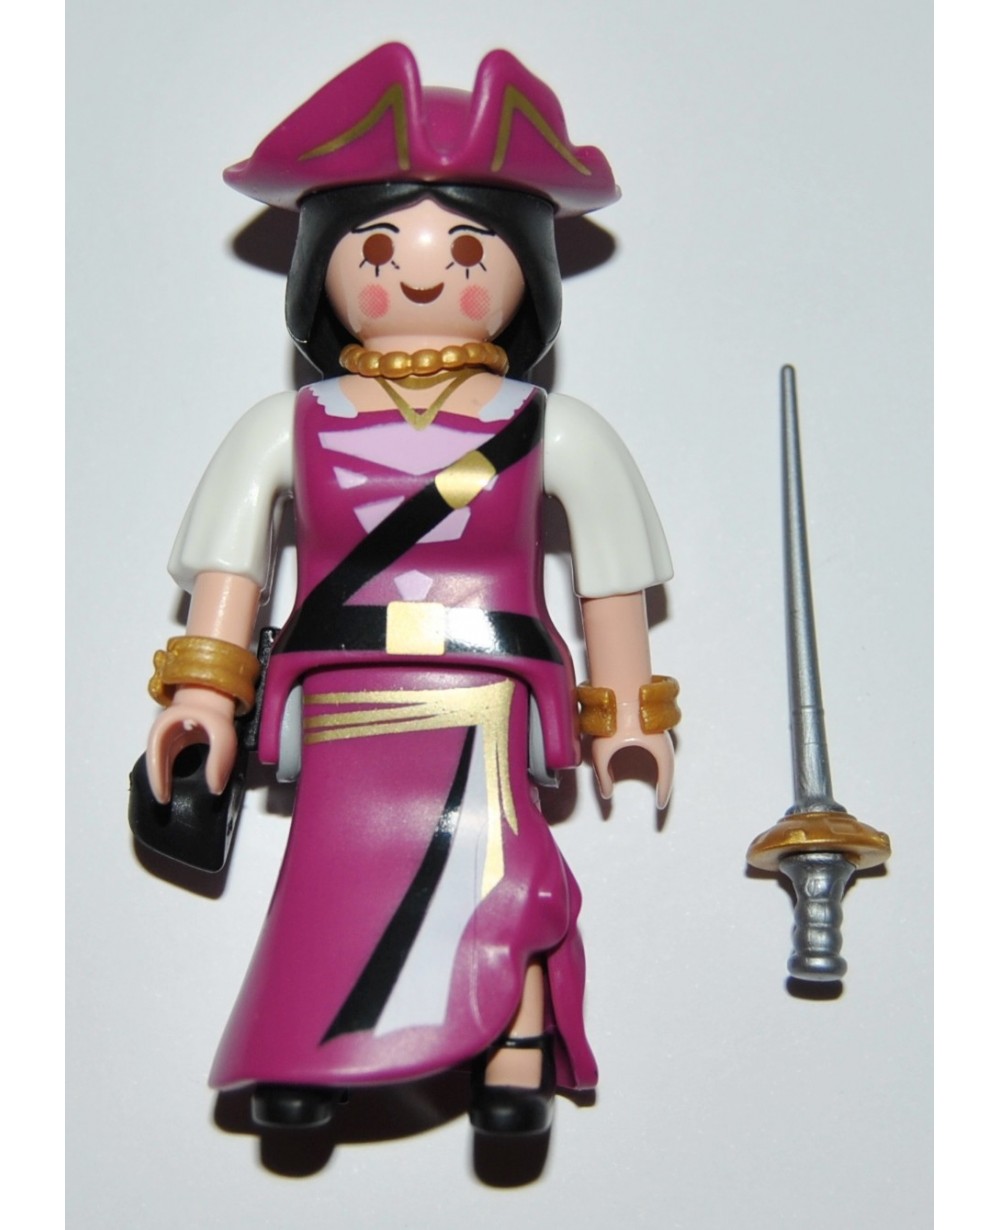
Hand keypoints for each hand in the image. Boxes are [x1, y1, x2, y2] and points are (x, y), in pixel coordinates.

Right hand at [146, 686, 237, 803]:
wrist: (215, 692)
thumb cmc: (214, 710)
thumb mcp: (222, 735)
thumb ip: (220, 760)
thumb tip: (215, 788)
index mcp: (166, 728)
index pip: (154, 757)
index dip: (156, 780)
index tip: (162, 798)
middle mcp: (163, 735)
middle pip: (155, 763)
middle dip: (158, 784)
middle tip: (165, 802)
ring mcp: (169, 739)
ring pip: (163, 763)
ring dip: (165, 780)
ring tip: (171, 798)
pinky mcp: (177, 744)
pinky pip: (172, 762)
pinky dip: (175, 775)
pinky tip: (183, 785)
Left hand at [591, 711, 674, 809]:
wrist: (617, 686)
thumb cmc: (613, 718)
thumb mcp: (602, 751)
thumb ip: (603, 774)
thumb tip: (606, 793)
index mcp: (658, 748)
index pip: (667, 777)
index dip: (664, 793)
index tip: (661, 804)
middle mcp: (664, 739)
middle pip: (668, 766)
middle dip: (664, 781)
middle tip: (659, 794)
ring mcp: (660, 728)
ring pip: (664, 753)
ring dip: (660, 766)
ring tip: (653, 777)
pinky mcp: (653, 719)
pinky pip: (656, 742)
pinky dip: (653, 752)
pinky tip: (641, 753)